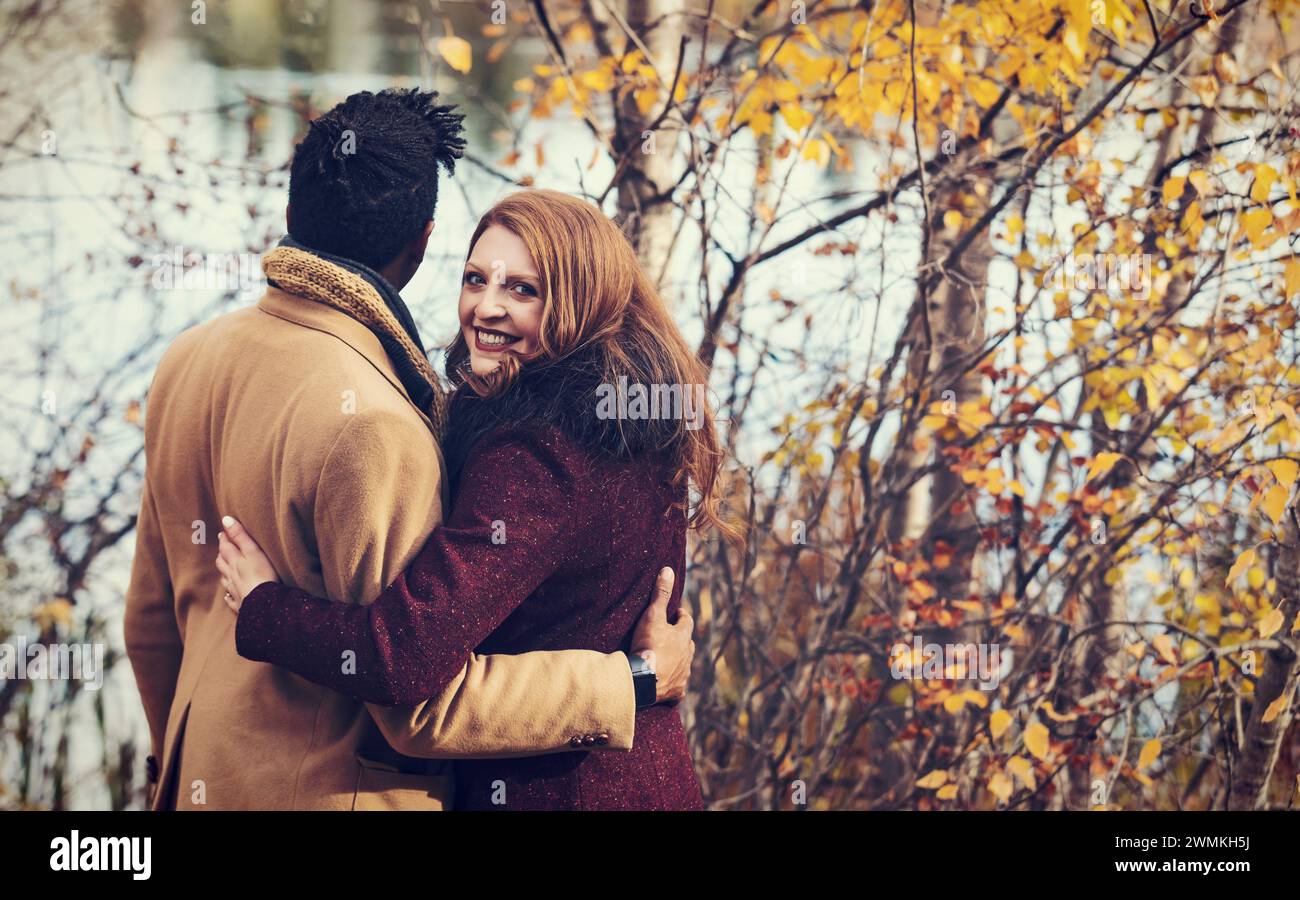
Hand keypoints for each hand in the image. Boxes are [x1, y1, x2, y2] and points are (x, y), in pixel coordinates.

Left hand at [215, 515, 278, 613]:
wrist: (265, 605)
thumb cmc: (262, 576)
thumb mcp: (253, 552)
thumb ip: (240, 536)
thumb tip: (225, 519)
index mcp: (235, 562)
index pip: (226, 548)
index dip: (224, 539)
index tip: (223, 532)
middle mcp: (232, 576)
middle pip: (222, 563)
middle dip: (221, 554)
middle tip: (223, 548)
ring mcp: (235, 591)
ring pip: (226, 580)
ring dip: (224, 573)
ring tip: (225, 568)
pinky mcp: (241, 604)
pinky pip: (231, 599)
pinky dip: (229, 594)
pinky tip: (229, 594)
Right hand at [630, 567, 694, 703]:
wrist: (643, 679)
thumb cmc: (648, 645)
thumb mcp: (652, 615)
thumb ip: (660, 594)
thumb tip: (668, 570)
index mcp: (684, 636)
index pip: (686, 621)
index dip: (680, 615)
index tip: (675, 612)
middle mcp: (687, 655)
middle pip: (688, 644)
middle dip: (681, 638)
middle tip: (670, 635)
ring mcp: (683, 674)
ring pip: (685, 665)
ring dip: (678, 660)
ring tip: (668, 658)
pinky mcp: (675, 692)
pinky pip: (678, 689)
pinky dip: (674, 685)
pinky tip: (669, 686)